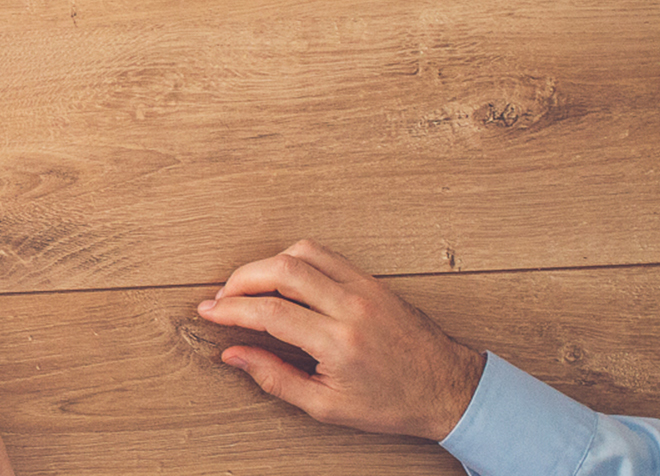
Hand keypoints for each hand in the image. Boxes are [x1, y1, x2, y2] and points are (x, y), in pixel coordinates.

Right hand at [198, 239, 486, 440]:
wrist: (450, 390)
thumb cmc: (393, 403)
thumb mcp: (327, 406)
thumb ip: (275, 378)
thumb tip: (234, 355)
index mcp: (340, 344)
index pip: (271, 313)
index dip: (230, 309)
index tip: (209, 312)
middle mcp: (353, 308)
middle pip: (282, 270)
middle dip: (241, 279)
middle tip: (223, 296)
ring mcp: (366, 290)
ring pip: (303, 253)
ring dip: (267, 264)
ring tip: (250, 286)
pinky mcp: (374, 282)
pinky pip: (326, 256)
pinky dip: (296, 260)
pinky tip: (284, 279)